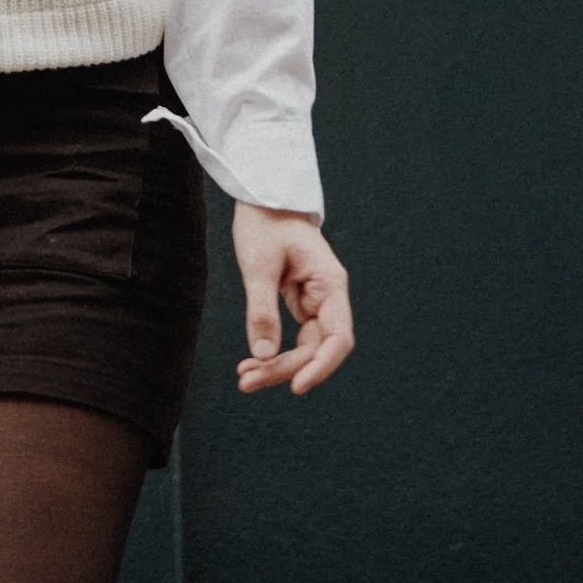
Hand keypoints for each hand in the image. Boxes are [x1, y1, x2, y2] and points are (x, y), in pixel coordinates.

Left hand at [232, 202, 353, 396]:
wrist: (262, 197)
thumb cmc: (264, 222)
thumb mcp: (259, 265)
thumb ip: (262, 310)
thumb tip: (262, 356)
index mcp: (330, 284)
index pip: (337, 337)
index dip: (321, 366)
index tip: (296, 386)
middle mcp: (328, 296)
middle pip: (316, 347)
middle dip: (284, 368)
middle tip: (246, 382)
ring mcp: (315, 300)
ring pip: (304, 345)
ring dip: (277, 364)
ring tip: (245, 378)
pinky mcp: (300, 301)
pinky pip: (293, 335)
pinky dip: (273, 349)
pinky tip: (253, 362)